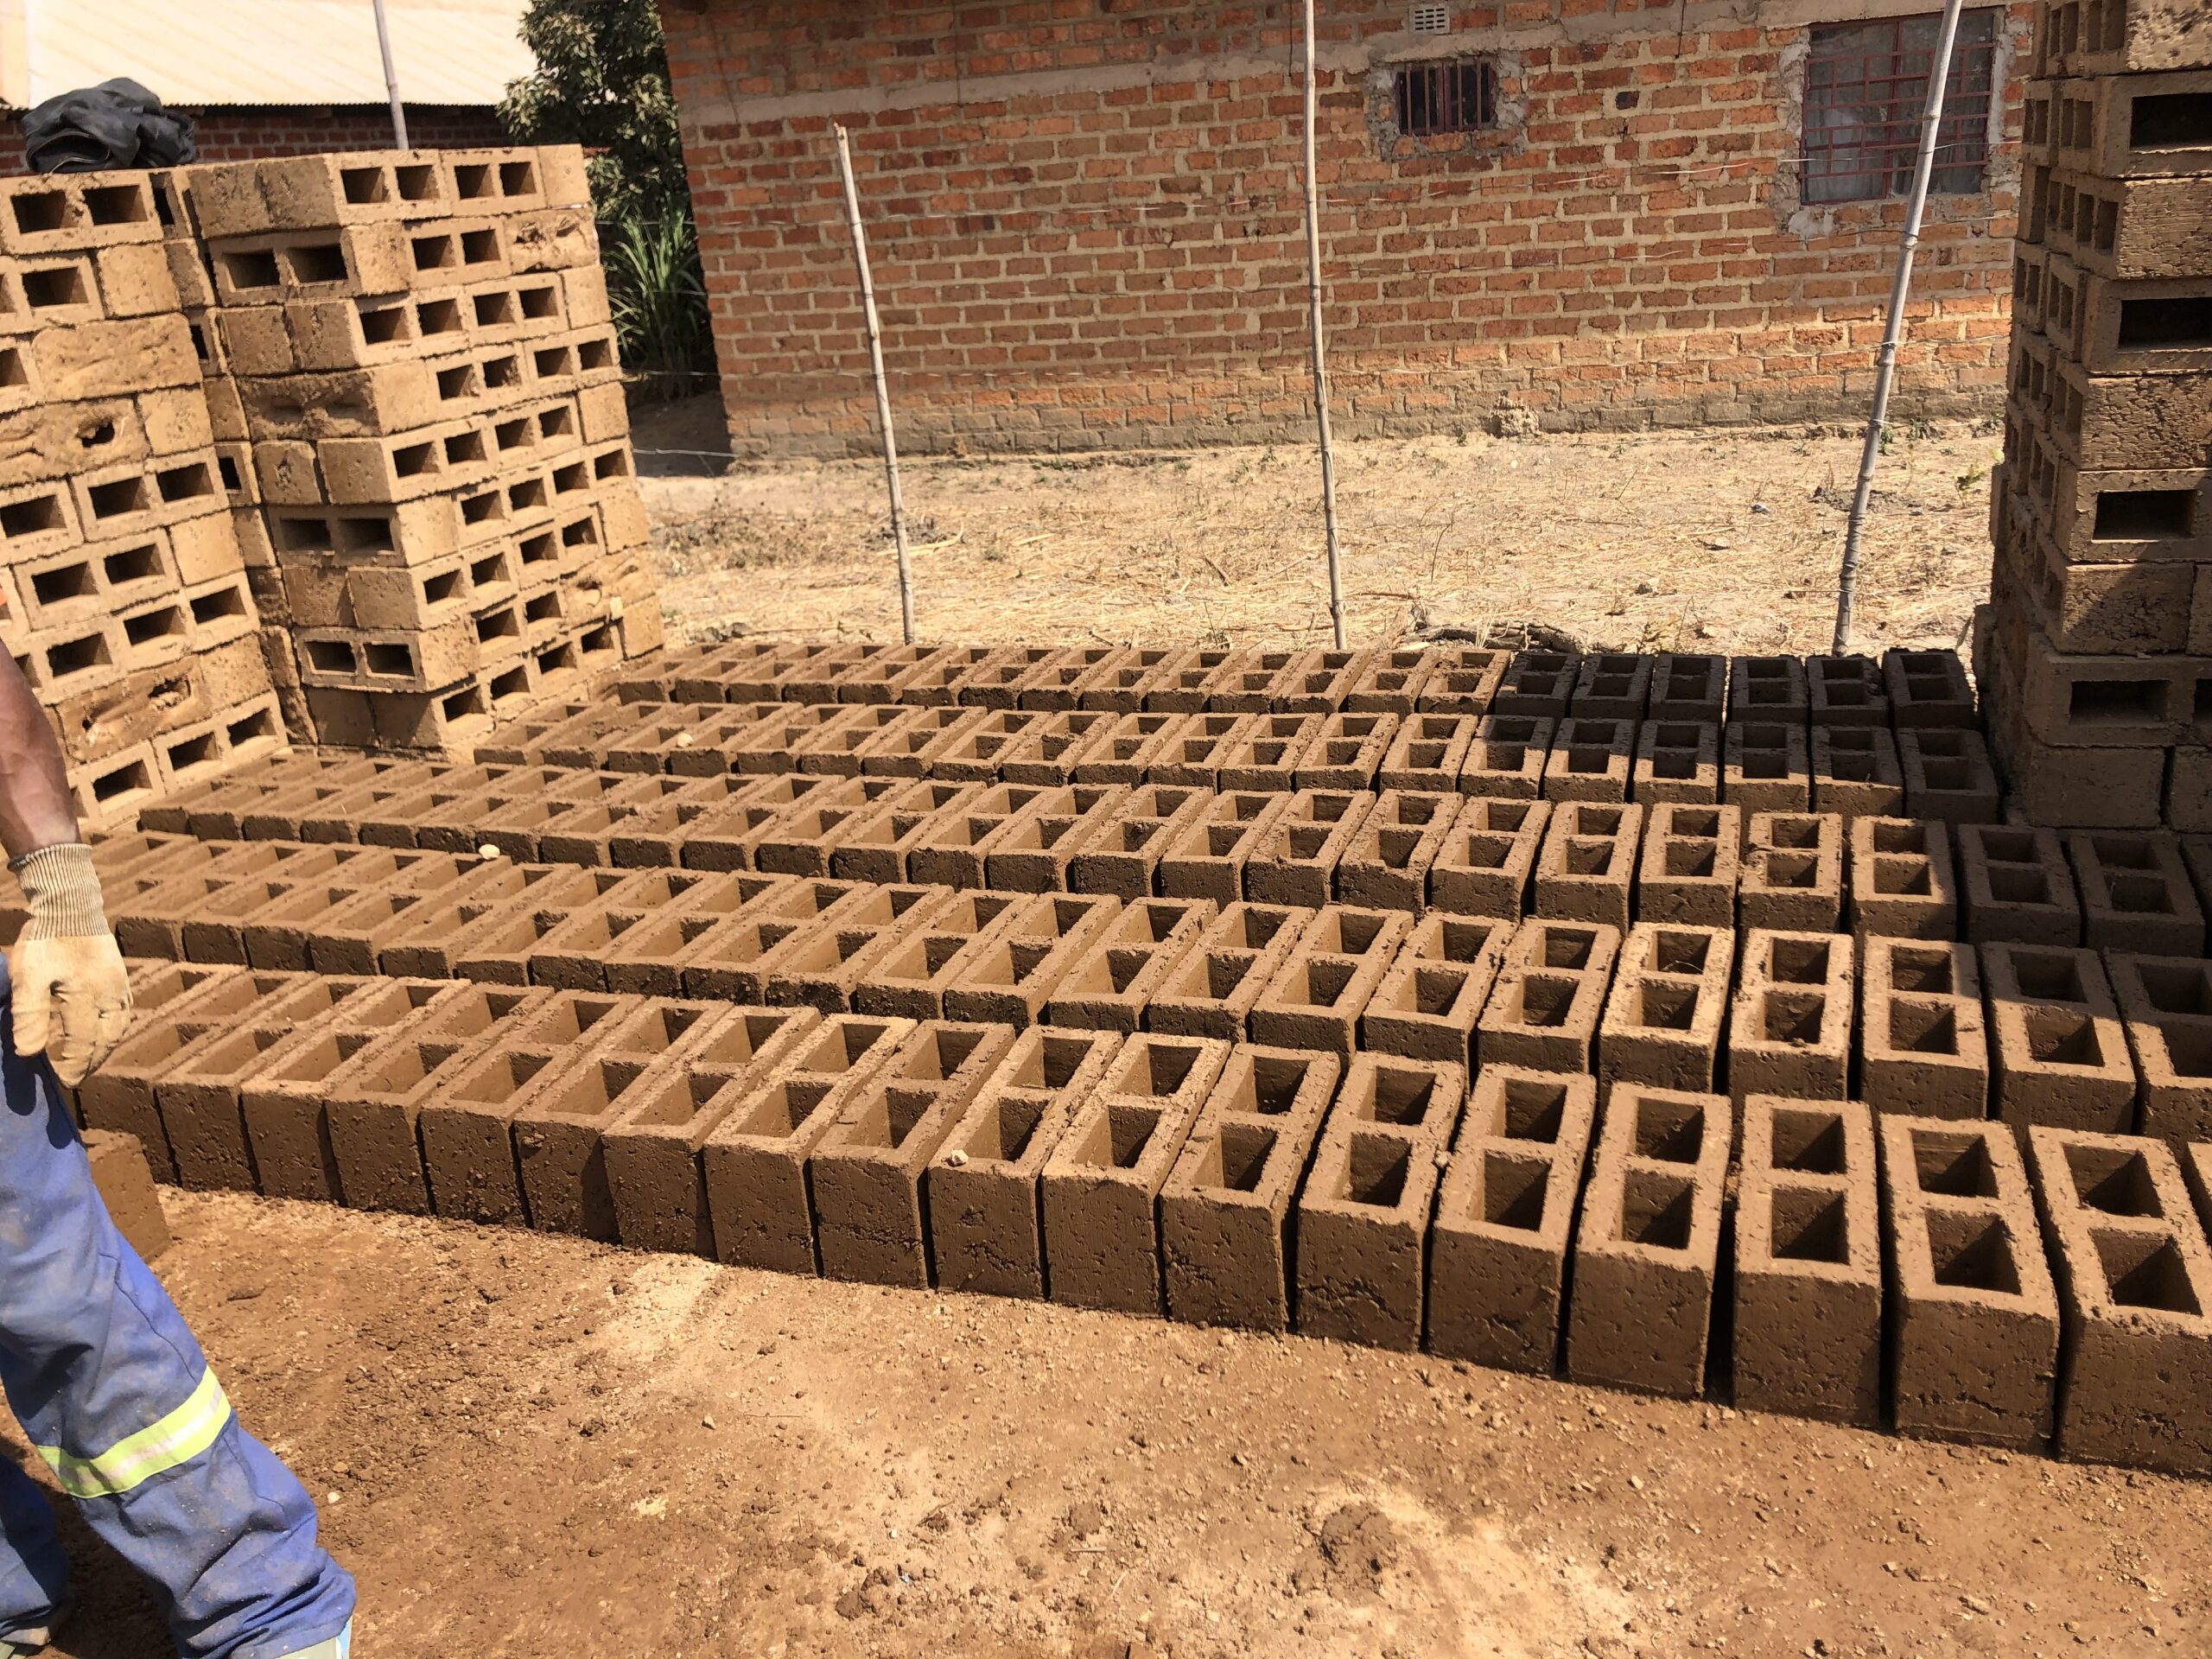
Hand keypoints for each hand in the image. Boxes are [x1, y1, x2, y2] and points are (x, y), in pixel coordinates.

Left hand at [10, 931, 131, 1086]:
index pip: (82, 1044)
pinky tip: (103, 1031)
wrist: (70, 904)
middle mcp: (109, 996)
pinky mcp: (120, 977)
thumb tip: (27, 1053)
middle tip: (76, 1078)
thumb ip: (28, 1015)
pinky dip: (113, 1029)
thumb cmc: (45, 940)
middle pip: (106, 1040)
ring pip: (118, 1027)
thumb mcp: (28, 976)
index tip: (62, 1082)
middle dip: (92, 1062)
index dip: (73, 1066)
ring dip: (105, 1048)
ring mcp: (119, 986)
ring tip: (90, 1059)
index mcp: (86, 998)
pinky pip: (123, 1012)